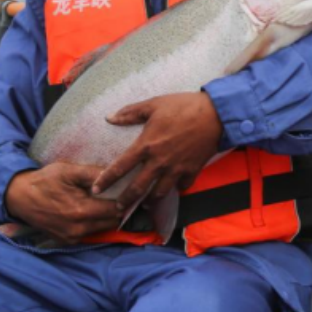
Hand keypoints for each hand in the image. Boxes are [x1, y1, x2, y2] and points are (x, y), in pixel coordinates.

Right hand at [4, 163, 120, 242]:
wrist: (19, 197)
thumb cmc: (45, 181)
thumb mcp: (68, 171)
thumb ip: (93, 174)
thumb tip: (117, 173)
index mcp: (81, 211)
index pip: (116, 210)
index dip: (126, 199)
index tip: (130, 190)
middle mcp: (78, 229)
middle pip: (112, 221)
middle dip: (120, 209)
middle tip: (122, 194)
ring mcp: (72, 237)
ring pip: (103, 229)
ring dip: (108, 217)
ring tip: (108, 201)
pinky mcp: (66, 240)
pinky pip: (90, 233)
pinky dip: (96, 223)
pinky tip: (93, 210)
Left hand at [92, 92, 223, 208]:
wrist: (215, 114)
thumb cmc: (184, 106)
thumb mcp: (155, 104)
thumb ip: (131, 112)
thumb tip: (110, 118)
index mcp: (146, 145)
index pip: (120, 167)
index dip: (106, 180)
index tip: (96, 189)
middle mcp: (158, 162)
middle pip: (137, 189)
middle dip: (125, 201)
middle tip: (118, 208)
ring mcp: (176, 169)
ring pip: (159, 193)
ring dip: (150, 200)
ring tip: (145, 203)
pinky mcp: (192, 171)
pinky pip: (181, 186)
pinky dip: (177, 188)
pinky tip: (174, 187)